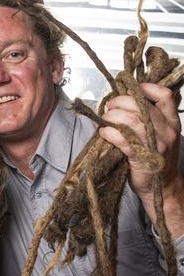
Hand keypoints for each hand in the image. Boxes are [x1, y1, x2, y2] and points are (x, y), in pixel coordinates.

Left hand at [99, 83, 183, 235]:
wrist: (162, 188)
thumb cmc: (155, 158)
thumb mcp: (159, 135)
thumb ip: (148, 118)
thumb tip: (124, 99)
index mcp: (172, 123)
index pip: (165, 96)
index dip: (145, 87)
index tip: (129, 89)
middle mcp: (167, 131)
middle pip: (141, 105)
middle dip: (120, 102)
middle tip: (109, 106)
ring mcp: (155, 144)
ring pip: (130, 119)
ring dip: (112, 116)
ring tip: (105, 119)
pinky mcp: (141, 157)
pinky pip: (121, 138)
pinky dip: (108, 132)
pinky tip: (104, 133)